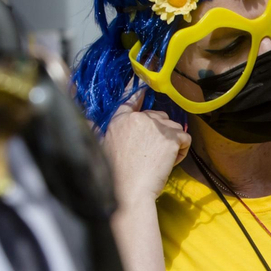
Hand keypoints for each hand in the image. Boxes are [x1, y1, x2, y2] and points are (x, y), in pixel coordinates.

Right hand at [102, 88, 190, 207]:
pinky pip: (185, 138)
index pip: (130, 100)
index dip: (138, 92)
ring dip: (172, 142)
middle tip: (152, 154)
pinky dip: (182, 151)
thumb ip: (95, 130)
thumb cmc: (115, 176)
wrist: (129, 191)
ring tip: (160, 161)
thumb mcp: (99, 148)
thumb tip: (85, 119)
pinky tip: (170, 163)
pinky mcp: (172, 137)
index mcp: (119, 121)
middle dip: (160, 133)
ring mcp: (156, 127)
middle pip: (159, 117)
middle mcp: (138, 119)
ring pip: (174, 127)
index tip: (142, 80)